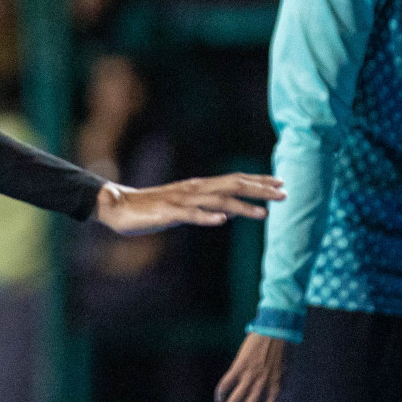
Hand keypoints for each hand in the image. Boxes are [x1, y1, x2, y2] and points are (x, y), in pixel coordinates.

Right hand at [92, 174, 284, 235]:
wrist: (117, 206)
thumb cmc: (149, 208)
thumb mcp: (182, 207)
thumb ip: (204, 208)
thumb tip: (228, 213)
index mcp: (197, 187)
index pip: (233, 180)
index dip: (258, 182)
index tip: (280, 183)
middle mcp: (193, 190)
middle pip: (231, 186)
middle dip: (259, 190)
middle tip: (284, 193)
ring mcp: (181, 201)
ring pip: (216, 201)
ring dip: (241, 207)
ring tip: (264, 214)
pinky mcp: (167, 213)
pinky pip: (190, 215)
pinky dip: (206, 217)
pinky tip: (221, 221)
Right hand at [214, 332, 286, 401]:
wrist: (277, 331)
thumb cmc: (283, 355)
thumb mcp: (286, 377)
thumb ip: (279, 393)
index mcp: (278, 391)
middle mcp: (264, 386)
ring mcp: (251, 376)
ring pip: (236, 399)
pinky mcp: (240, 366)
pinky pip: (227, 383)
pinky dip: (221, 392)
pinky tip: (218, 398)